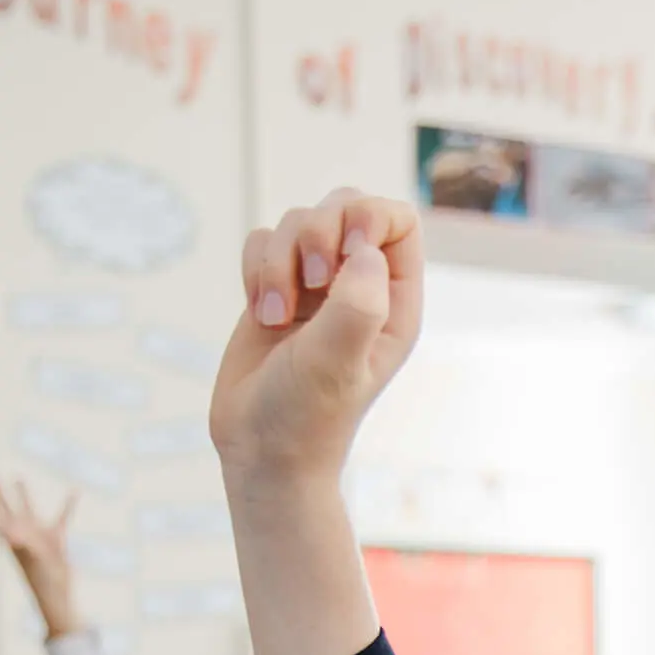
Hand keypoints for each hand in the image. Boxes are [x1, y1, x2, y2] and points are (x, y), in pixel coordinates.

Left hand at [0, 478, 79, 637]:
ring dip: (24, 494)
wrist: (56, 594)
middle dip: (1, 493)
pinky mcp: (56, 539)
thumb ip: (21, 543)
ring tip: (18, 477)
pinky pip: (62, 517)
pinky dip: (68, 504)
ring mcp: (38, 534)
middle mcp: (23, 531)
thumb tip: (10, 534)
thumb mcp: (30, 558)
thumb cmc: (41, 579)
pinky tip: (75, 491)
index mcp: (13, 535)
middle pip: (8, 507)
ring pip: (30, 508)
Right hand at [210, 189, 423, 486]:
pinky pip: (263, 242)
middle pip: (345, 206)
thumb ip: (358, 303)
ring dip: (278, 260)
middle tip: (311, 281)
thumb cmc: (307, 414)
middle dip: (317, 229)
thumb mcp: (338, 361)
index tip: (346, 251)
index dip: (370, 216)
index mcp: (395, 305)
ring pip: (297, 221)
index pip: (399, 221)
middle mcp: (361, 290)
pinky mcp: (277, 289)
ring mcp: (317, 288)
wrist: (262, 448)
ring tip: (278, 316)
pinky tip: (262, 313)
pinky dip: (255, 269)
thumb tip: (362, 250)